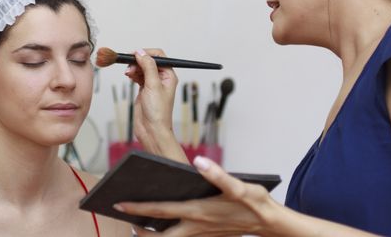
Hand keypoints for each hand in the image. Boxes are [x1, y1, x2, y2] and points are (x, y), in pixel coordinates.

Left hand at [115, 156, 276, 236]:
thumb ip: (218, 175)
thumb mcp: (241, 186)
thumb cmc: (255, 204)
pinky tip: (165, 225)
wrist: (271, 224)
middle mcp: (196, 226)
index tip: (119, 203)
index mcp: (199, 211)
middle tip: (123, 219)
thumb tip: (199, 162)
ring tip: (138, 226)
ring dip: (152, 234)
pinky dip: (168, 234)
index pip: (160, 210)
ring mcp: (201, 234)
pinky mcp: (207, 236)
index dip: (138, 208)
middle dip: (139, 229)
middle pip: (159, 233)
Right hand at [125, 48, 186, 161]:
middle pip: (148, 61)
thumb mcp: (153, 85)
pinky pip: (137, 76)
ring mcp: (152, 84)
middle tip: (129, 65)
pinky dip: (132, 74)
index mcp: (169, 75)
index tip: (135, 54)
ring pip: (141, 68)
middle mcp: (161, 78)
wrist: (152, 130)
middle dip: (138, 61)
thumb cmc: (158, 113)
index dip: (147, 53)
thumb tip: (141, 53)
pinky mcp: (144, 90)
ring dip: (133, 67)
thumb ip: (148, 67)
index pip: (159, 56)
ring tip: (128, 73)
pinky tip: (129, 76)